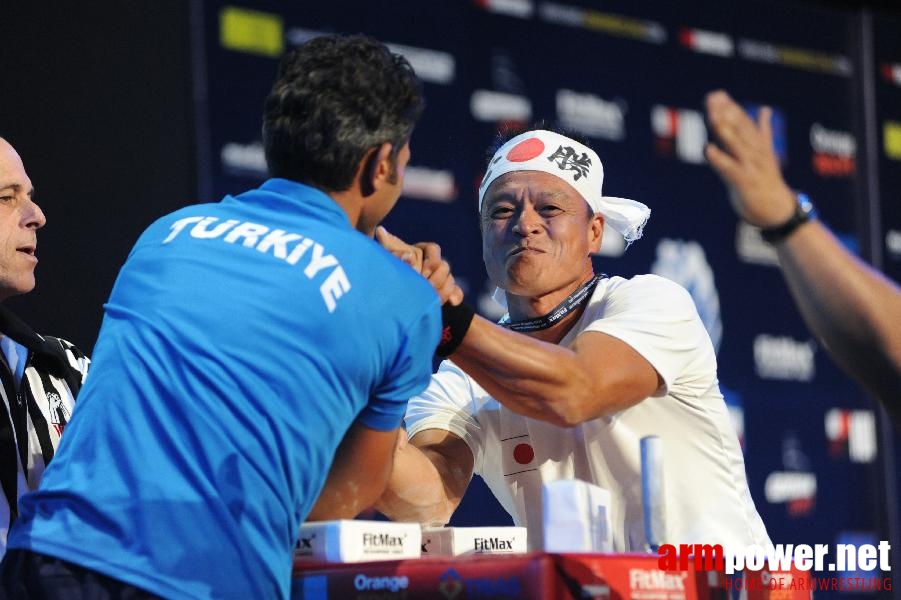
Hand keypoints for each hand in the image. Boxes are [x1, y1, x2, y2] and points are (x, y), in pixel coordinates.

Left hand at [376, 226, 464, 305]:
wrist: (387, 291)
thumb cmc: (387, 267)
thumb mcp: (387, 258)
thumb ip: (393, 253)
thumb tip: (402, 252)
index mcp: (422, 250)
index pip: (434, 249)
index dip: (431, 261)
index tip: (422, 273)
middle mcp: (433, 262)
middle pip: (444, 266)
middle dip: (435, 279)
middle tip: (425, 288)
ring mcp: (439, 277)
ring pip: (450, 279)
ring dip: (443, 289)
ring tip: (433, 298)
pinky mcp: (443, 290)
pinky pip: (456, 292)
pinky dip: (455, 296)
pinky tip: (452, 302)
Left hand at [704, 90, 796, 227]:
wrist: (777, 207)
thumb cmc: (767, 179)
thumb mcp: (765, 152)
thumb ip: (763, 130)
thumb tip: (765, 109)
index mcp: (758, 144)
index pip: (743, 122)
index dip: (730, 107)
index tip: (717, 94)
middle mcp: (755, 151)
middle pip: (739, 128)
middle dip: (726, 112)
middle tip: (713, 97)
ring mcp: (750, 165)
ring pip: (736, 144)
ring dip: (724, 129)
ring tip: (713, 116)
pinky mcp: (744, 181)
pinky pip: (730, 168)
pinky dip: (719, 158)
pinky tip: (708, 149)